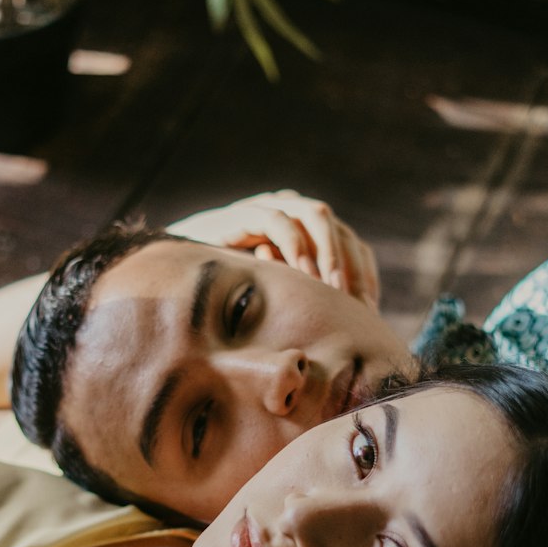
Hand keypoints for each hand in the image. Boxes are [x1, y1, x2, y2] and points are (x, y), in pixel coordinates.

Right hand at [168, 190, 379, 304]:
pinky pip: (279, 220)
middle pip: (341, 229)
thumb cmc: (232, 299)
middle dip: (351, 266)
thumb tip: (351, 339)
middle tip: (355, 302)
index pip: (354, 246)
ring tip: (331, 288)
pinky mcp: (247, 212)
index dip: (364, 276)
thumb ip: (308, 309)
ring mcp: (272, 208)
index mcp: (312, 236)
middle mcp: (296, 214)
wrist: (178, 277)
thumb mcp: (280, 306)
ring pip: (316, 215)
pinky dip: (294, 245)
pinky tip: (299, 273)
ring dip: (328, 252)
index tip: (369, 311)